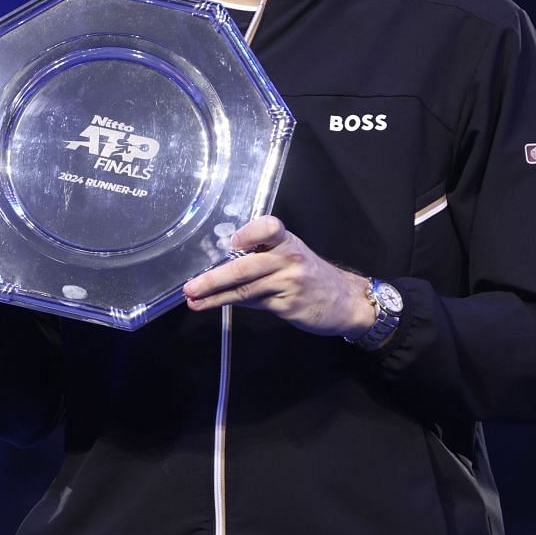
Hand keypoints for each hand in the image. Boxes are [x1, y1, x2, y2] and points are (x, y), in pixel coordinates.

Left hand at [181, 215, 373, 337]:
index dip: (249, 234)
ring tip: (194, 301)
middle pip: (245, 268)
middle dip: (213, 279)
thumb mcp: (290, 254)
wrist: (344, 300)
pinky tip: (216, 304)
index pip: (268, 228)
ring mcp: (290, 284)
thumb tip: (220, 261)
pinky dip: (233, 303)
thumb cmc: (309, 274)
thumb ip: (260, 253)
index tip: (231, 243)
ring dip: (215, 297)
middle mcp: (289, 259)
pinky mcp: (289, 306)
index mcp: (287, 240)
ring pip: (245, 290)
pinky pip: (255, 303)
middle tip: (191, 286)